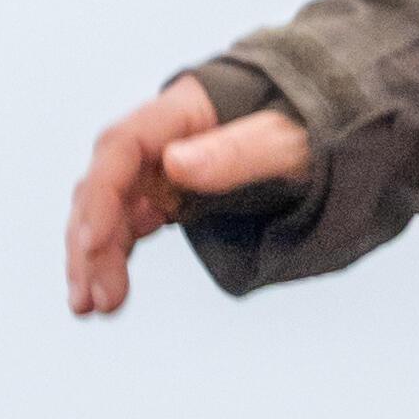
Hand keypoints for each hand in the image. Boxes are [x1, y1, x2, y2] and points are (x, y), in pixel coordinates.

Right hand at [66, 82, 315, 317]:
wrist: (328, 126)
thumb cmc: (312, 126)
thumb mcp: (288, 140)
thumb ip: (237, 152)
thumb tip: (174, 165)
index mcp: (184, 111)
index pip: (122, 147)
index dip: (102, 195)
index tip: (92, 243)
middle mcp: (163, 137)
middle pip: (107, 183)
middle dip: (90, 240)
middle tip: (91, 298)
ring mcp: (164, 167)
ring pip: (113, 210)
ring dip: (95, 257)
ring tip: (92, 307)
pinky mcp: (172, 195)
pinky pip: (133, 224)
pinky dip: (115, 256)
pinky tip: (107, 291)